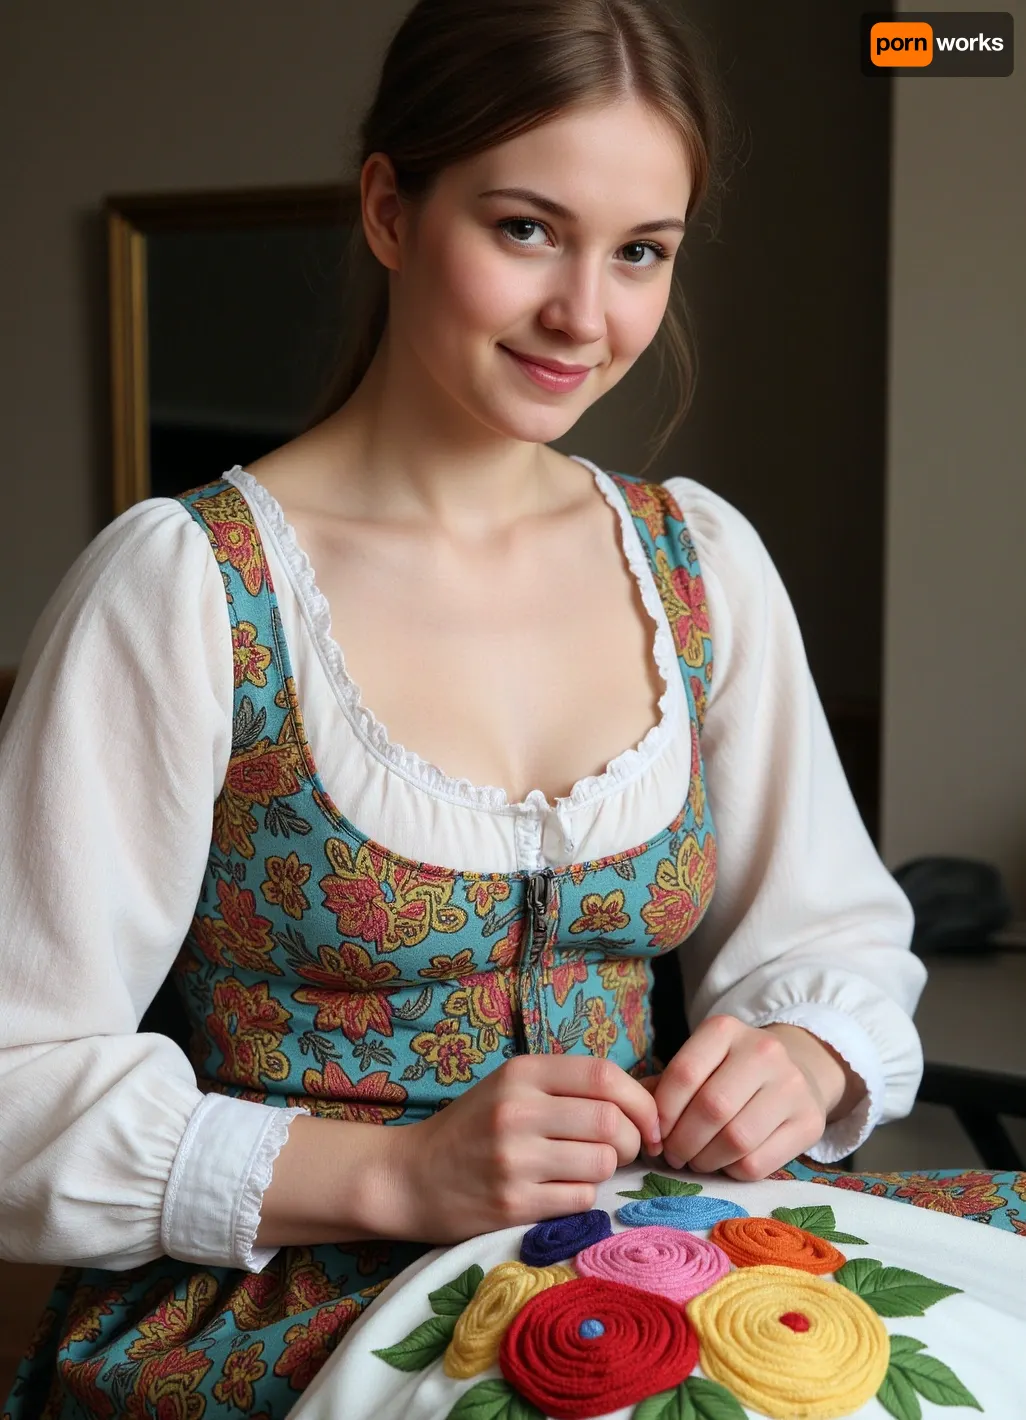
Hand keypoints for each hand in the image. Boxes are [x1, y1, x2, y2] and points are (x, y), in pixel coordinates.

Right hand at [390, 1055, 661, 1242]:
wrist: (410, 1177)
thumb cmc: (475, 1128)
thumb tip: (652, 1095)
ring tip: (583, 1168)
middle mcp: (517, 1110)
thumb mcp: (514, 1087)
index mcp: (521, 1072)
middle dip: (633, 1140)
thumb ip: (572, 1086)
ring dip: (606, 1169)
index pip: (604, 1075)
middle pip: (610, 1122)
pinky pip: (581, 1199)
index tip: (650, 1121)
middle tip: (625, 1150)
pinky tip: (561, 1190)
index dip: (640, 1100)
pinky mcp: (512, 1203)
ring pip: (601, 1163)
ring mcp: (514, 1159)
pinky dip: (583, 1196)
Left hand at [642, 1015, 859, 1180]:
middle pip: (712, 1108)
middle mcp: (763, 1050)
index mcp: (726, 1029)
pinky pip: (760, 1162)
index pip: (684, 1073)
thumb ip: (664, 1085)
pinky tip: (725, 1164)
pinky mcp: (810, 1122)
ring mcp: (792, 1086)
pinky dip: (732, 1172)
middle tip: (673, 1155)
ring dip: (706, 1161)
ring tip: (695, 1162)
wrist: (795, 1070)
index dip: (662, 1112)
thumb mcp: (699, 1062)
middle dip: (682, 1142)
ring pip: (737, 1139)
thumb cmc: (730, 1071)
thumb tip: (634, 1119)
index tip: (655, 1134)